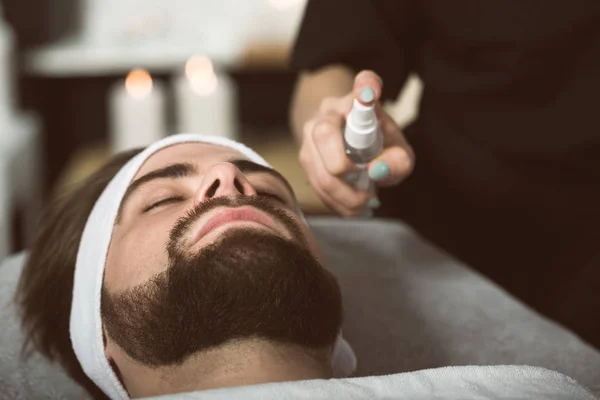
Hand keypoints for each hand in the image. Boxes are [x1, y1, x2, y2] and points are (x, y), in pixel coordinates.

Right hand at [298, 70, 414, 216]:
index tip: (370, 91)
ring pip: (317, 167)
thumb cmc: (378, 145)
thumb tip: (377, 171)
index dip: (366, 87)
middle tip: (368, 190)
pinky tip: (353, 205)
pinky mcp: (304, 157)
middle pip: (324, 133)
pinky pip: (315, 185)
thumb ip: (398, 160)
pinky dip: (337, 202)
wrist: (348, 142)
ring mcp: (310, 134)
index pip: (363, 85)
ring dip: (344, 196)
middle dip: (343, 168)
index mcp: (358, 102)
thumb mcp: (397, 150)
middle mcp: (329, 111)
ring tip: (366, 203)